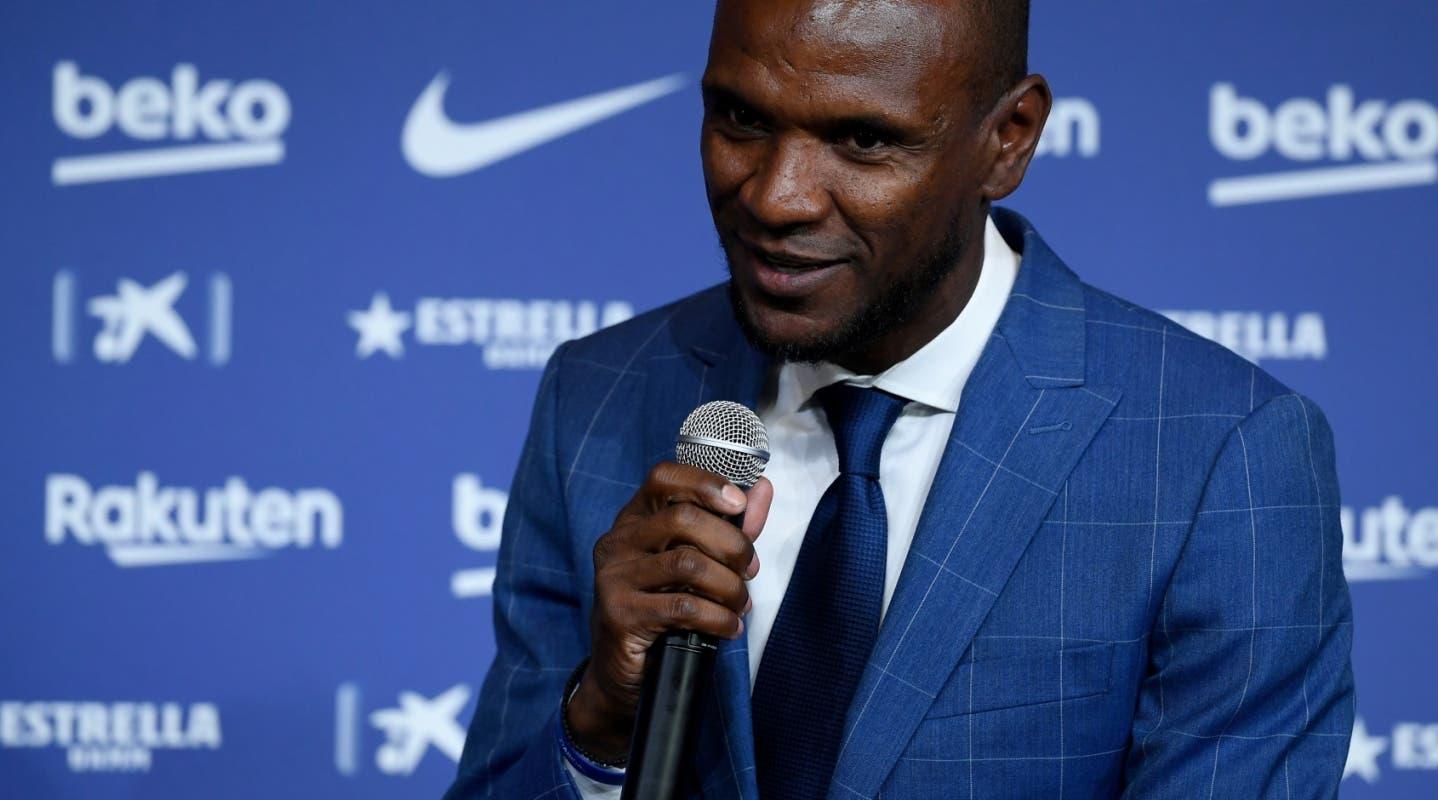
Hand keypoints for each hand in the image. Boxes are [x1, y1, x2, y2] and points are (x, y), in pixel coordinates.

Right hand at [565, 462, 772, 762]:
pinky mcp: (619, 614)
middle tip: (749, 569)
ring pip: (688, 564)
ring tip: (740, 604)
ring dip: (729, 586)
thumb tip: (763, 487)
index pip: (663, 477)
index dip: (704, 482)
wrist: (623, 672)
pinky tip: (728, 627)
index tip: (738, 502)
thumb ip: (730, 526)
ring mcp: (614, 578)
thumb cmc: (663, 609)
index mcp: (634, 520)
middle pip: (683, 518)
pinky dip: (718, 618)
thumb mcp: (698, 562)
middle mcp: (617, 542)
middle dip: (731, 544)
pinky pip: (683, 607)